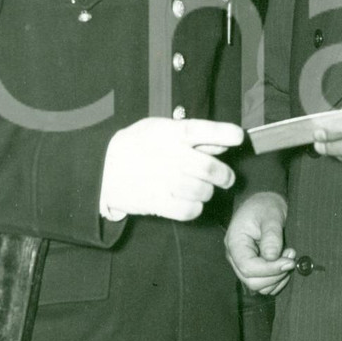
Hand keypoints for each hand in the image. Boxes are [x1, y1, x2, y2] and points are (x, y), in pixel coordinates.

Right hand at [100, 117, 242, 221]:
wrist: (102, 169)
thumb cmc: (138, 145)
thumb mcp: (160, 130)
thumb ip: (193, 137)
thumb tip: (224, 144)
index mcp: (169, 133)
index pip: (200, 130)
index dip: (223, 133)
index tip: (238, 137)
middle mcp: (167, 156)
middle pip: (209, 168)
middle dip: (225, 175)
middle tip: (227, 178)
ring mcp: (161, 181)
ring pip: (203, 191)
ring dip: (209, 192)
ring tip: (204, 189)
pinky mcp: (156, 203)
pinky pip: (189, 210)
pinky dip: (197, 208)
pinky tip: (192, 202)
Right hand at [225, 192, 295, 294]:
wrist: (264, 204)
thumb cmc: (265, 206)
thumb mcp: (271, 215)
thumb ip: (272, 236)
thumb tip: (272, 257)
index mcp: (235, 243)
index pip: (248, 267)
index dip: (270, 269)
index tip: (289, 261)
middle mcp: (235, 257)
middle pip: (252, 281)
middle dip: (276, 274)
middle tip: (291, 256)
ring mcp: (244, 264)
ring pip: (259, 286)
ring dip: (278, 278)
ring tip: (288, 256)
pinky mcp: (254, 269)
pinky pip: (265, 285)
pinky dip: (278, 280)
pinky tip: (284, 263)